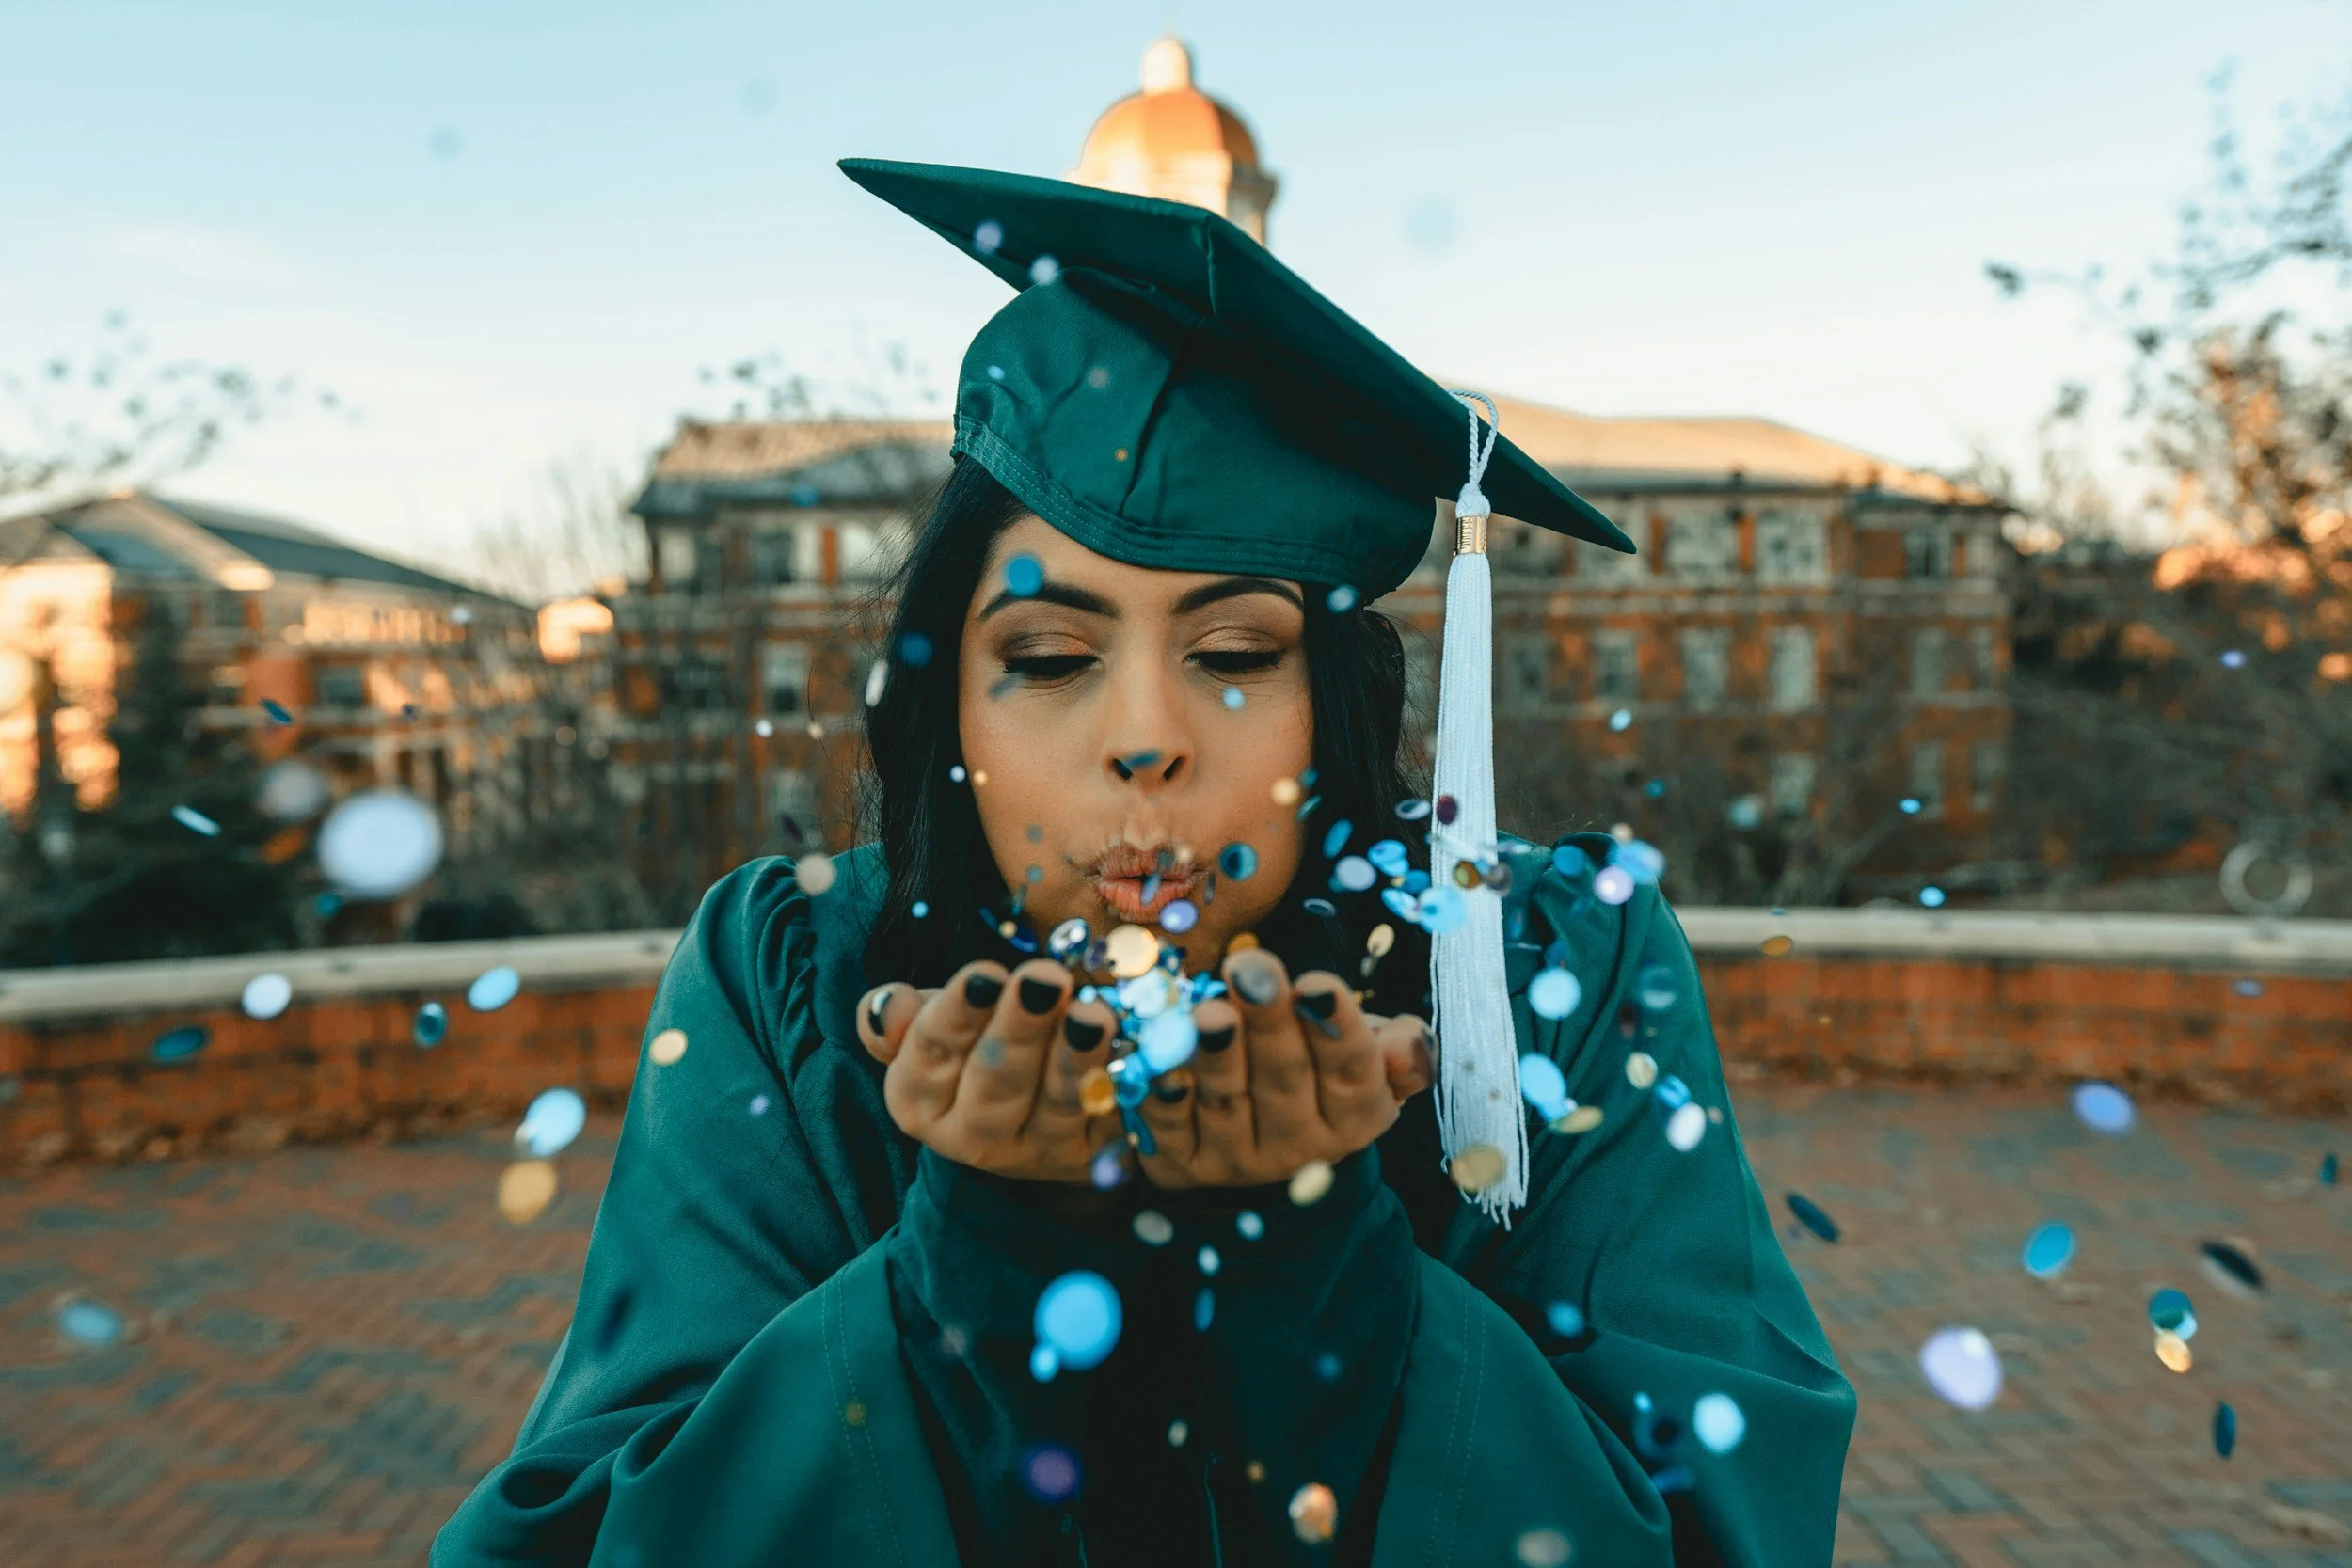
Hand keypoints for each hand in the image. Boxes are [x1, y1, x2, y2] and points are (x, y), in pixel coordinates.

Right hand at [858, 959, 1116, 1182]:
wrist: (1022, 1113)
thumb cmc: (968, 1045)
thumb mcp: (925, 1029)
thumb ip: (896, 1019)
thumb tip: (890, 1006)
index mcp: (919, 1100)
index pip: (931, 1055)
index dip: (957, 1015)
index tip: (985, 974)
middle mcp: (972, 1136)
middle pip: (996, 1082)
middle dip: (1021, 1030)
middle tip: (1045, 981)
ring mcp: (1037, 1150)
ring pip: (1057, 1103)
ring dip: (1077, 1058)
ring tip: (1093, 1014)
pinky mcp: (1092, 1153)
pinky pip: (1110, 1116)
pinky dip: (1125, 1080)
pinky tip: (1138, 1044)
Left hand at [1135, 947, 1433, 1189]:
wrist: (1260, 1142)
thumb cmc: (1321, 1073)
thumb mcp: (1370, 1059)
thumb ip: (1399, 1050)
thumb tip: (1406, 1045)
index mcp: (1355, 1116)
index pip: (1350, 1071)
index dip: (1334, 1030)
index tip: (1317, 985)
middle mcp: (1300, 1146)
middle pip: (1284, 1079)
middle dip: (1268, 1023)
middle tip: (1251, 971)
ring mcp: (1237, 1159)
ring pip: (1227, 1100)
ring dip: (1216, 1056)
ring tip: (1208, 1012)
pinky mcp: (1182, 1162)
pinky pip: (1169, 1125)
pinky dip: (1162, 1091)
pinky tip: (1155, 1055)